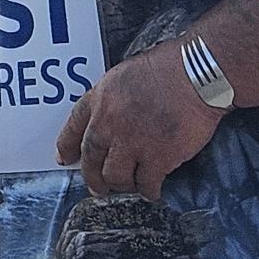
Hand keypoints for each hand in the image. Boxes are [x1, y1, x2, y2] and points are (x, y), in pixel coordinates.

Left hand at [55, 42, 224, 201]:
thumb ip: (114, 98)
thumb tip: (115, 115)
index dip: (66, 145)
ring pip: (115, 176)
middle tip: (96, 187)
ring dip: (120, 185)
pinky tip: (152, 191)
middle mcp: (109, 122)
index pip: (74, 126)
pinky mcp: (157, 158)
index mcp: (100, 98)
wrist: (195, 76)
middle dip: (92, 177)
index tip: (63, 158)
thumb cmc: (168, 67)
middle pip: (91, 158)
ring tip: (127, 186)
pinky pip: (146, 184)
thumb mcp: (126, 75)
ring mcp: (131, 142)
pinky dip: (149, 191)